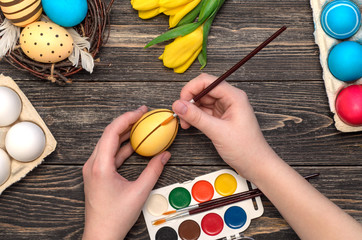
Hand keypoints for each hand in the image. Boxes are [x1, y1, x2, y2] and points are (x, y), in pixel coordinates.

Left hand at [82, 106, 170, 239]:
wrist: (101, 234)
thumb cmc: (115, 217)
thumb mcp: (140, 192)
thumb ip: (154, 171)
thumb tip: (165, 155)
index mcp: (100, 166)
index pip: (112, 132)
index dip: (127, 118)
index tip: (141, 111)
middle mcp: (93, 164)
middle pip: (109, 134)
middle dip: (126, 122)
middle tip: (143, 114)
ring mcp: (93, 169)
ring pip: (108, 143)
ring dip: (124, 133)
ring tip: (140, 125)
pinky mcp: (97, 174)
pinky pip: (109, 153)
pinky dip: (121, 146)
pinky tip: (134, 144)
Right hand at [172, 73, 275, 178]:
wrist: (255, 165)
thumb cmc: (245, 148)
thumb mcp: (218, 132)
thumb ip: (196, 117)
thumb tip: (178, 105)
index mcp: (234, 96)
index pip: (207, 81)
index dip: (191, 89)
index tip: (181, 102)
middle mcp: (230, 99)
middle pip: (203, 89)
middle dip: (189, 100)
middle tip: (180, 114)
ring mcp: (225, 108)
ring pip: (202, 101)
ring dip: (191, 110)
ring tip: (185, 123)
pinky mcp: (221, 117)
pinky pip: (204, 111)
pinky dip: (195, 116)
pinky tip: (190, 124)